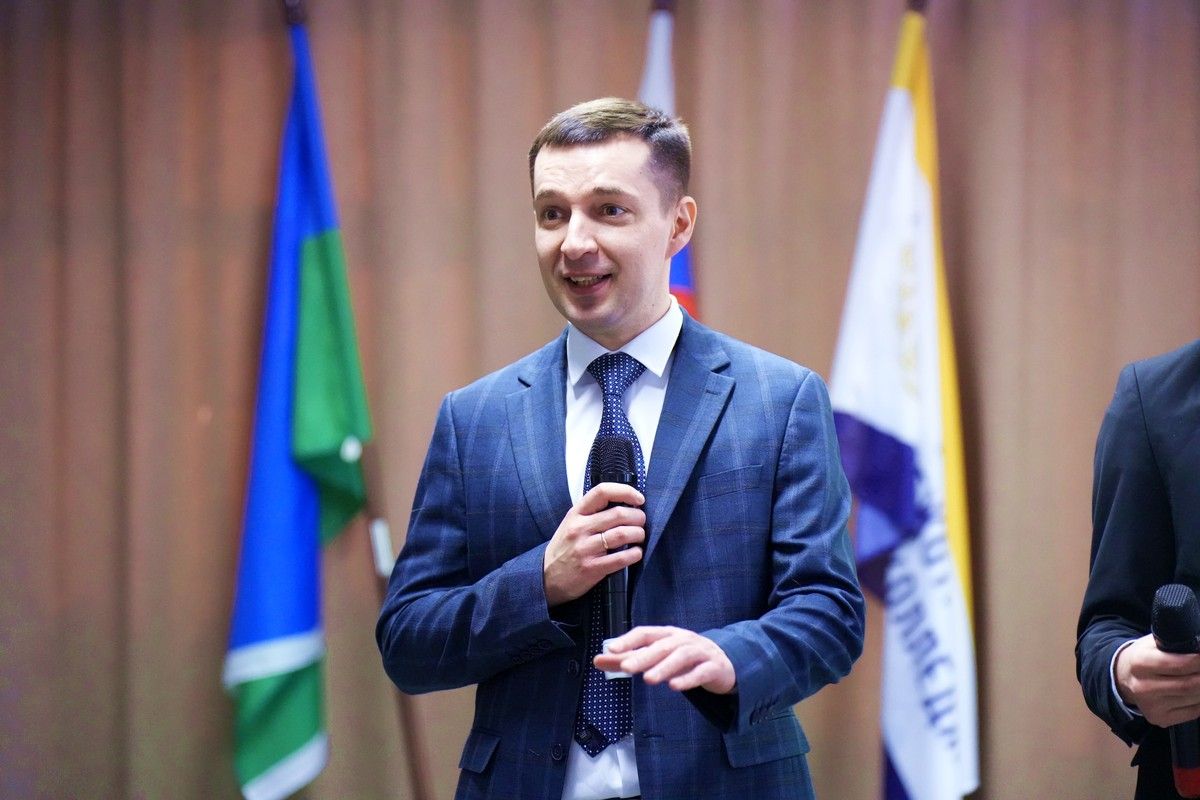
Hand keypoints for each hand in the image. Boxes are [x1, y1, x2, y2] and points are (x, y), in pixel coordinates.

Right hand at [543, 483, 644, 606]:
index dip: (625, 491)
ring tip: (640, 536)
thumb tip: (625, 504)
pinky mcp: (592, 568)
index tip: (639, 499)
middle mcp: (580, 529)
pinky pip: (621, 558)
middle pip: (618, 513)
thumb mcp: (571, 524)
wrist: (546, 578)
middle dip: (638, 517)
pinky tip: (636, 553)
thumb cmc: (563, 549)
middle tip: (642, 522)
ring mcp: (585, 549)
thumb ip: (592, 514)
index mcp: (576, 514)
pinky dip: (635, 554)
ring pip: (622, 534)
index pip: (602, 492)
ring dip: (639, 534)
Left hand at [594, 625, 735, 694]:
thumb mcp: (657, 656)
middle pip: (662, 645)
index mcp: (667, 634)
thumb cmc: (684, 658)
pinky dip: (688, 678)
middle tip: (626, 668)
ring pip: (682, 656)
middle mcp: (683, 639)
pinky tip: (675, 687)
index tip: (611, 650)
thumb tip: (597, 660)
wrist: (724, 663)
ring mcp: (700, 652)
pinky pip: (701, 672)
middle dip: (644, 656)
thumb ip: (628, 658)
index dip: (628, 640)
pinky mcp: (714, 667)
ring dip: (665, 667)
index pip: (645, 632)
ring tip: (649, 680)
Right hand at [1115, 633, 1199, 726]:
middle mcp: (1144, 687)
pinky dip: (1199, 701)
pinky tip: (1195, 692)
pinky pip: (1193, 711)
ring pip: (1194, 698)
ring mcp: (1151, 706)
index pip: (1179, 665)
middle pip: (1190, 684)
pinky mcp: (1159, 719)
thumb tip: (1198, 648)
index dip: (1198, 661)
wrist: (1123, 677)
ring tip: (1198, 677)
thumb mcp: (1151, 643)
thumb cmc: (1143, 657)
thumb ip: (1173, 644)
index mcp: (1140, 663)